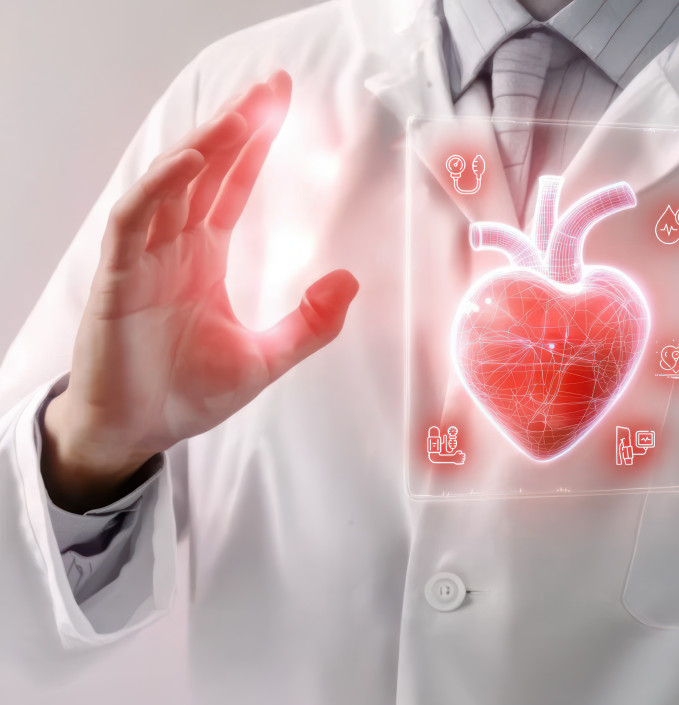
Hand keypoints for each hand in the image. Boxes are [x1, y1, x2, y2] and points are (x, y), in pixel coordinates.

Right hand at [43, 70, 358, 510]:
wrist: (136, 432)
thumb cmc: (187, 393)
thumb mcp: (266, 359)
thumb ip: (310, 324)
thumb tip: (352, 280)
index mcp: (203, 257)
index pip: (230, 186)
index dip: (253, 145)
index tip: (280, 107)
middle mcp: (171, 248)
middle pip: (204, 172)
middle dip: (235, 127)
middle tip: (270, 88)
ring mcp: (142, 260)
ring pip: (170, 185)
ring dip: (203, 146)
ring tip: (239, 114)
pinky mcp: (117, 280)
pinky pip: (133, 221)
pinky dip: (159, 188)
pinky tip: (191, 162)